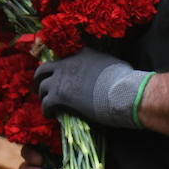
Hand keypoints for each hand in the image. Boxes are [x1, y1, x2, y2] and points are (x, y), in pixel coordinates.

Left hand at [36, 47, 151, 128]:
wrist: (124, 93)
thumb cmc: (126, 81)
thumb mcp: (113, 63)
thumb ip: (102, 64)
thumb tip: (107, 69)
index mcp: (81, 54)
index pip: (64, 59)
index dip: (61, 68)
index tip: (62, 76)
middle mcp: (67, 64)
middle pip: (44, 69)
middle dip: (42, 78)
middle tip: (43, 86)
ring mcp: (61, 80)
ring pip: (43, 87)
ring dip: (44, 95)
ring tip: (47, 102)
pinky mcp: (59, 96)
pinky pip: (46, 103)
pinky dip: (46, 110)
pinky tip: (50, 114)